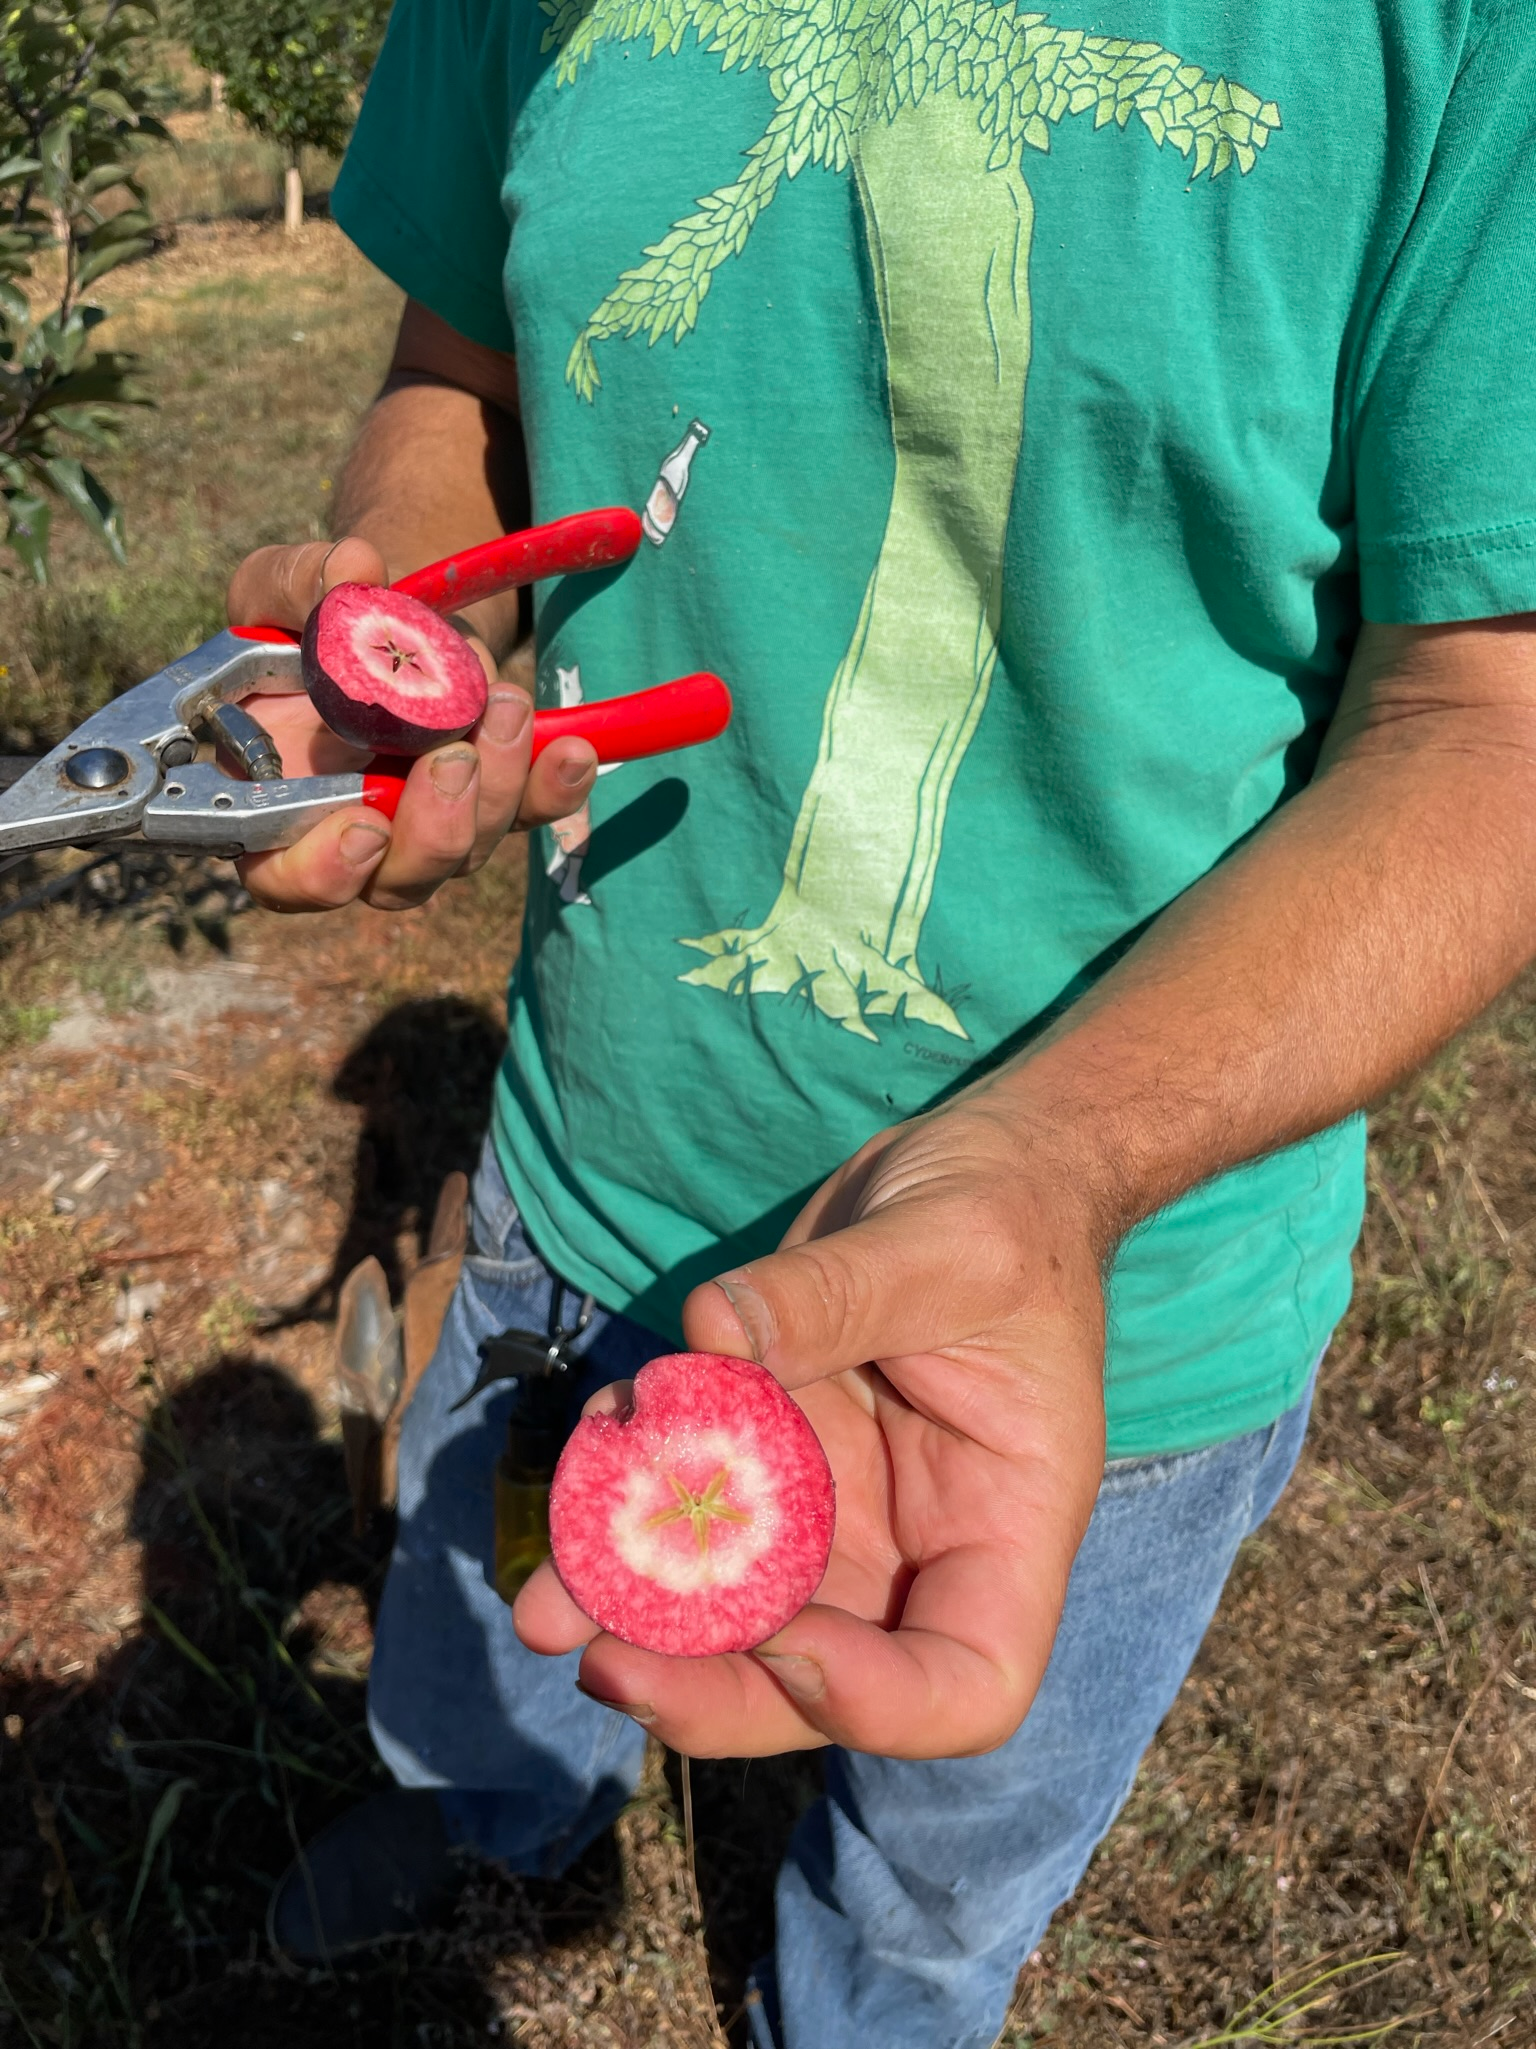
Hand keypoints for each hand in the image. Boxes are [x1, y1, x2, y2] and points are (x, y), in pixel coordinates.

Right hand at [224, 537, 597, 911]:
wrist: (377, 617)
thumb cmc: (304, 619)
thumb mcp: (276, 590)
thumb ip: (292, 584)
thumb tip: (353, 571)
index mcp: (275, 804)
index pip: (286, 877)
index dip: (323, 873)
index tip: (364, 829)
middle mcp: (352, 834)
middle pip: (399, 879)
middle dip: (434, 828)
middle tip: (453, 756)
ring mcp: (427, 826)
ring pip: (469, 848)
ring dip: (497, 788)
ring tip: (507, 707)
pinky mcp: (489, 800)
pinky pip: (530, 813)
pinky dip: (555, 788)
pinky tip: (575, 751)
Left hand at [514, 1095, 1108, 1758]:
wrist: (979, 1169)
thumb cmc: (1007, 1212)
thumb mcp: (947, 1247)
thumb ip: (837, 1295)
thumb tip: (709, 1335)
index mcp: (1007, 1527)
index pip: (967, 1684)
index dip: (871, 1699)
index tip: (781, 1635)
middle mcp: (919, 1549)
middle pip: (819, 1681)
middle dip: (707, 1688)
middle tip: (603, 1660)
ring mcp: (835, 1513)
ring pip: (732, 1616)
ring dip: (633, 1615)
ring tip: (540, 1603)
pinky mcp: (769, 1462)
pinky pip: (689, 1510)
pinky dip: (625, 1504)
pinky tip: (586, 1456)